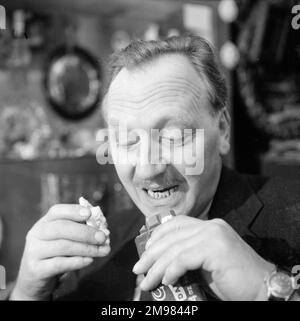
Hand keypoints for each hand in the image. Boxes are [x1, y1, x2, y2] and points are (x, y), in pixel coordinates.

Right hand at [11, 204, 109, 299]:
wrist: (36, 278)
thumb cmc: (57, 254)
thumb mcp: (67, 239)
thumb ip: (81, 231)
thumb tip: (102, 229)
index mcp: (45, 222)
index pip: (57, 211)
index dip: (74, 211)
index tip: (89, 213)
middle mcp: (37, 234)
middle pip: (61, 228)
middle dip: (85, 232)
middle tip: (102, 237)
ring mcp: (34, 251)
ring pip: (63, 246)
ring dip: (87, 248)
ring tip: (103, 251)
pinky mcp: (36, 269)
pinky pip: (59, 264)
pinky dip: (77, 261)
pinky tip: (89, 260)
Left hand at [133, 216, 274, 300]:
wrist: (262, 288)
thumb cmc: (233, 280)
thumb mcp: (205, 264)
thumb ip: (188, 257)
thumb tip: (161, 265)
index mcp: (209, 226)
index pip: (176, 223)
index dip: (157, 236)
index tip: (145, 252)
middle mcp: (211, 226)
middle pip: (171, 235)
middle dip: (151, 253)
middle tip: (138, 269)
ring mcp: (214, 235)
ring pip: (175, 248)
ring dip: (157, 267)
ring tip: (147, 281)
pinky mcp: (216, 248)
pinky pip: (184, 258)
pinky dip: (171, 270)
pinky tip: (166, 281)